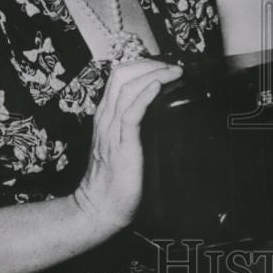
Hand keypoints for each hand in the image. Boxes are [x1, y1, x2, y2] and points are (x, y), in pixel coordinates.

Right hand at [73, 59, 181, 234]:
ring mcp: (112, 130)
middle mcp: (106, 118)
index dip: (142, 65)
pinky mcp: (122, 144)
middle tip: (172, 67)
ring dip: (154, 75)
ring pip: (128, 88)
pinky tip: (157, 88)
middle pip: (122, 75)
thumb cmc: (115, 180)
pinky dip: (145, 96)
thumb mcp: (123, 145)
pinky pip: (130, 113)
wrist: (99, 208)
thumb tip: (160, 113)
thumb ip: (134, 127)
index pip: (119, 76)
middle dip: (150, 64)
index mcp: (105, 116)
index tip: (165, 67)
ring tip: (173, 73)